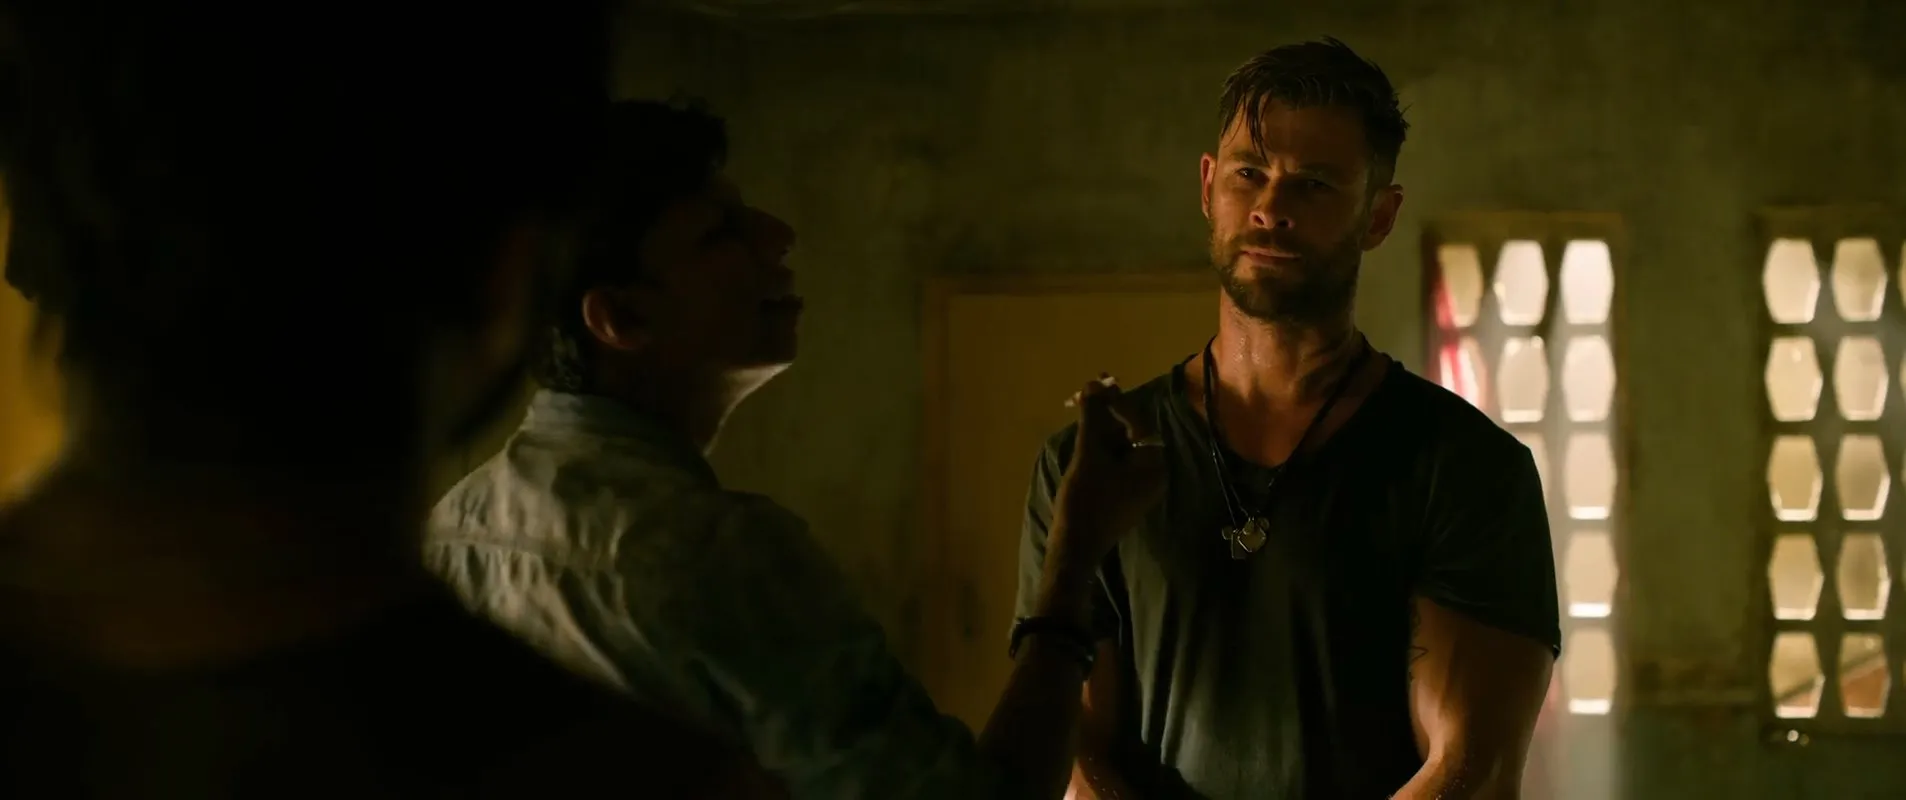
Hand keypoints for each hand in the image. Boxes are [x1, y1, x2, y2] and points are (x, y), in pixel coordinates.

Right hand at [1050, 374, 1167, 563]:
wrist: (1074, 546)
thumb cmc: (1085, 501)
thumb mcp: (1088, 455)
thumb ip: (1093, 418)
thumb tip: (1093, 385)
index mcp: (1153, 466)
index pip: (1138, 422)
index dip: (1116, 400)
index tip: (1095, 384)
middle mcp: (1152, 474)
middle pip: (1132, 432)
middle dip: (1108, 412)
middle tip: (1085, 393)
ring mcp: (1138, 485)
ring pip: (1121, 446)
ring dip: (1102, 427)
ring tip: (1081, 409)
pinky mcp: (1124, 492)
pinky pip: (1116, 461)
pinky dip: (1101, 446)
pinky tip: (1084, 435)